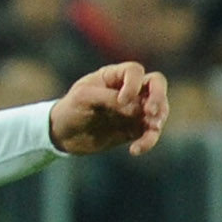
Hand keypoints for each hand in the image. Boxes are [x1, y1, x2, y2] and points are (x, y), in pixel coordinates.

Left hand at [48, 62, 168, 157]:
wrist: (63, 134)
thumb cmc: (70, 109)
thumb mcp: (83, 98)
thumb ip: (109, 99)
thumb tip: (137, 108)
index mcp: (114, 76)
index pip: (134, 71)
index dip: (133, 84)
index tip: (122, 100)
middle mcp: (130, 89)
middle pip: (156, 84)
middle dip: (159, 96)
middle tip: (152, 112)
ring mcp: (135, 109)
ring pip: (159, 110)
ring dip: (158, 120)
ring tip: (152, 130)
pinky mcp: (134, 129)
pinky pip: (149, 133)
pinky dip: (148, 141)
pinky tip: (135, 150)